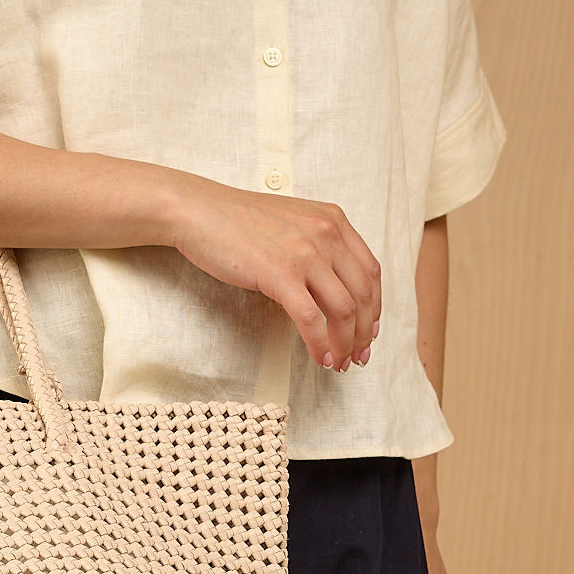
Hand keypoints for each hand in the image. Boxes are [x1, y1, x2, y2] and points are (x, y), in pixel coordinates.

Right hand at [163, 171, 379, 373]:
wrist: (199, 211)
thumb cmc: (235, 220)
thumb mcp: (291, 223)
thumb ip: (314, 245)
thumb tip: (326, 285)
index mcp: (333, 221)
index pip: (370, 271)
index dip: (374, 307)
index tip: (367, 331)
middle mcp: (326, 234)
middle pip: (362, 294)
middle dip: (363, 333)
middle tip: (357, 356)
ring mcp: (305, 254)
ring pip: (343, 310)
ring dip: (345, 343)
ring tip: (339, 362)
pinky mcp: (280, 274)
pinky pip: (310, 318)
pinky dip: (320, 343)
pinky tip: (320, 357)